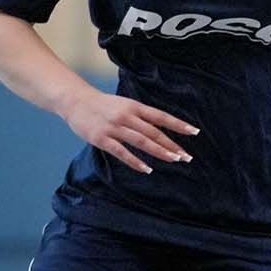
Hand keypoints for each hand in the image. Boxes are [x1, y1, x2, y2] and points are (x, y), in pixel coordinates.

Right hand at [62, 90, 196, 174]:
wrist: (75, 101)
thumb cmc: (104, 105)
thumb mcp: (125, 105)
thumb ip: (142, 116)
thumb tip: (163, 130)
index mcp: (134, 106)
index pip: (161, 116)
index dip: (178, 124)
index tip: (195, 132)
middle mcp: (126, 116)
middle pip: (154, 132)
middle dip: (172, 145)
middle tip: (186, 157)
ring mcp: (114, 127)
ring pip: (141, 141)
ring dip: (159, 152)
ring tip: (174, 160)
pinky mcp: (101, 139)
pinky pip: (121, 152)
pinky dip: (135, 161)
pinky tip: (147, 169)